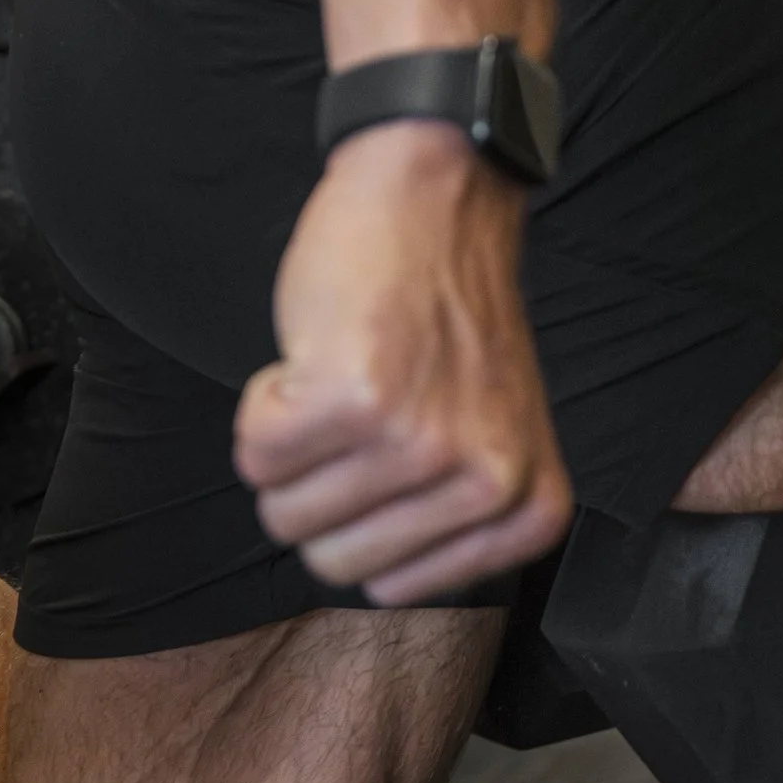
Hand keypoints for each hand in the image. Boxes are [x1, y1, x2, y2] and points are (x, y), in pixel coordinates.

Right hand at [235, 120, 570, 605]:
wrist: (436, 195)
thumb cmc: (448, 313)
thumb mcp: (493, 434)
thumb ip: (454, 521)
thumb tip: (382, 585)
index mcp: (526, 511)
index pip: (385, 587)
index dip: (361, 516)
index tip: (394, 445)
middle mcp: (486, 486)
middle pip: (329, 560)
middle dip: (317, 488)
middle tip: (359, 408)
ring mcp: (422, 444)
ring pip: (284, 511)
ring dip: (289, 442)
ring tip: (343, 372)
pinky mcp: (355, 400)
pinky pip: (256, 452)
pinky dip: (264, 401)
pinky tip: (319, 351)